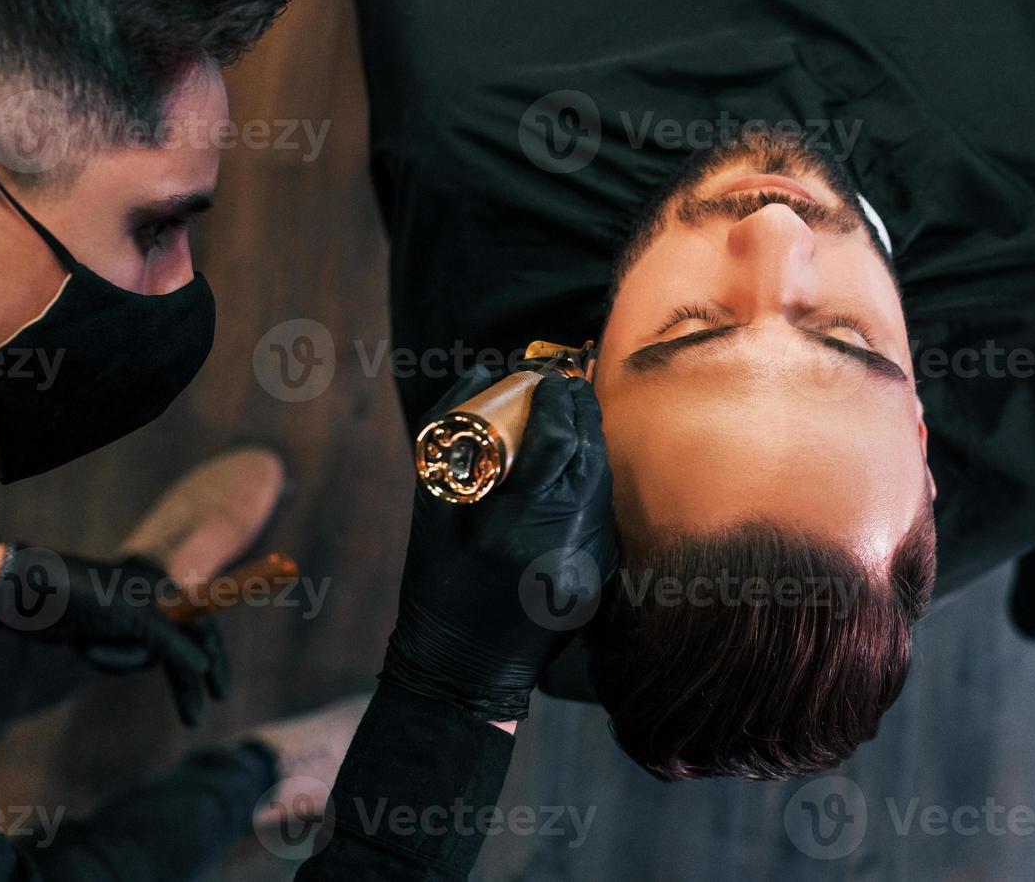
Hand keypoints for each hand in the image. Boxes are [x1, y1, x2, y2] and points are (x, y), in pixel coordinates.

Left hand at [0, 549, 227, 726]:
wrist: (24, 594)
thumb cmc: (83, 596)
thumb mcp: (134, 618)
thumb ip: (171, 643)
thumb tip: (203, 667)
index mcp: (164, 590)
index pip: (203, 626)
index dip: (215, 659)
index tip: (220, 693)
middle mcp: (151, 605)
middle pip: (178, 650)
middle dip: (180, 683)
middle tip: (193, 720)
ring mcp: (127, 623)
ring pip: (143, 661)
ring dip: (118, 661)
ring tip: (90, 648)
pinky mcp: (104, 636)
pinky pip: (118, 662)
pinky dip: (103, 660)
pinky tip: (81, 646)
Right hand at [381, 367, 615, 721]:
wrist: (462, 664)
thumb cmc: (436, 580)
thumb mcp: (431, 508)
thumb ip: (452, 433)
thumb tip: (483, 371)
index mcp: (508, 524)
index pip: (555, 440)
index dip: (558, 399)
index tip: (547, 377)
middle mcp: (557, 543)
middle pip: (590, 454)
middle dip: (581, 412)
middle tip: (567, 387)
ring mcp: (586, 563)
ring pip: (603, 482)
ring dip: (590, 444)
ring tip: (571, 419)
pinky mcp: (601, 577)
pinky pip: (602, 512)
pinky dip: (590, 483)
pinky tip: (574, 470)